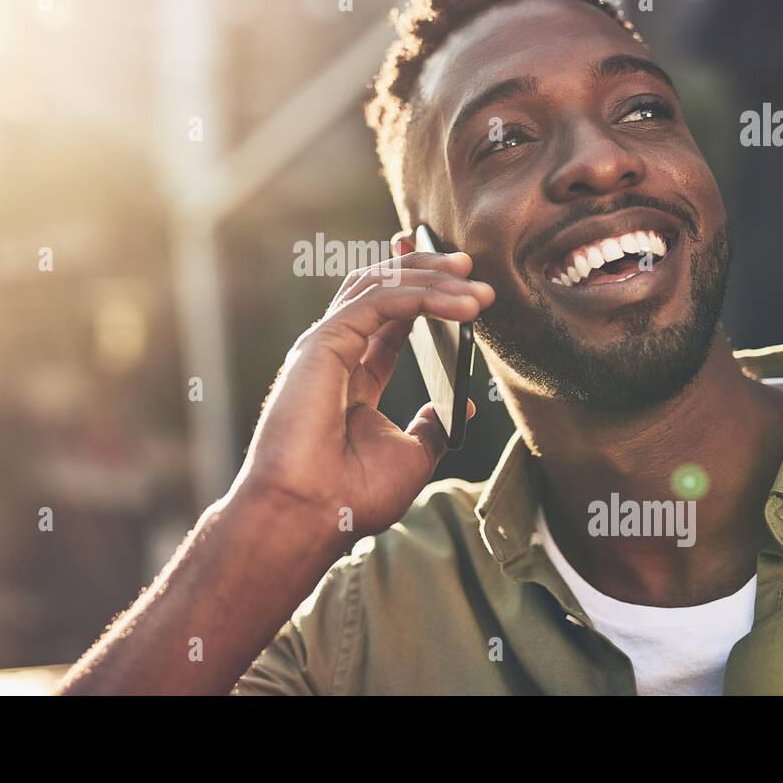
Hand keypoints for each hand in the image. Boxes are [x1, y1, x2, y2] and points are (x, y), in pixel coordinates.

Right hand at [232, 248, 493, 541]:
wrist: (310, 516)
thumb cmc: (351, 497)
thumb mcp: (411, 458)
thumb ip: (433, 427)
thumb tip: (460, 405)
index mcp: (351, 378)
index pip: (388, 318)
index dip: (422, 292)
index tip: (461, 280)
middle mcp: (335, 354)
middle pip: (380, 289)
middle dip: (425, 270)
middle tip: (469, 266)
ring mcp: (326, 345)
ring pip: (378, 286)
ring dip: (428, 276)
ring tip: (472, 279)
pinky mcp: (324, 343)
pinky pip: (379, 301)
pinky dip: (421, 296)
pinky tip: (460, 305)